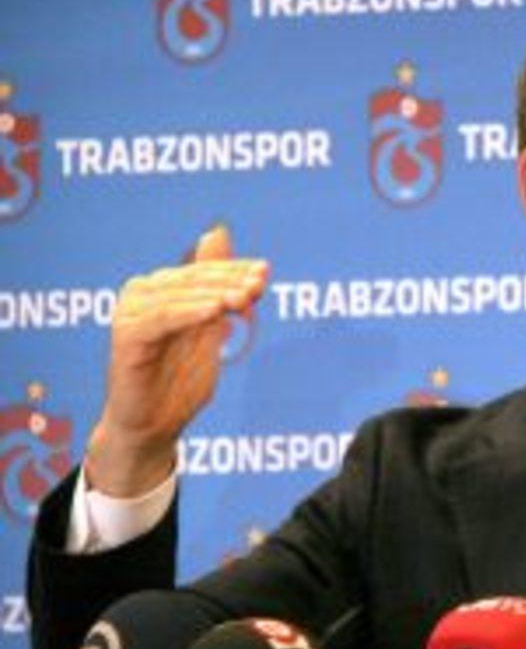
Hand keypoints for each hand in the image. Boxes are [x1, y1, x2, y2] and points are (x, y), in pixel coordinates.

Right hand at [85, 225, 269, 496]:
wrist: (155, 427)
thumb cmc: (181, 380)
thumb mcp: (208, 328)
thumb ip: (214, 285)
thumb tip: (218, 231)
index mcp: (163, 288)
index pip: (204, 271)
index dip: (235, 270)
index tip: (266, 271)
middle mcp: (142, 293)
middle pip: (193, 280)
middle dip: (230, 281)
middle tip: (259, 284)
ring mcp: (131, 313)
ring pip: (179, 295)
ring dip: (215, 294)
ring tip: (244, 298)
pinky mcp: (126, 336)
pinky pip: (161, 318)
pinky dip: (188, 312)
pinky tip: (215, 311)